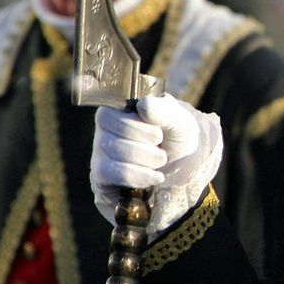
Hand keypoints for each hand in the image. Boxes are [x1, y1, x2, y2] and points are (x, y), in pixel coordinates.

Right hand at [90, 93, 222, 239]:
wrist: (184, 167)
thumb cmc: (177, 137)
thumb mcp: (180, 121)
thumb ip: (165, 111)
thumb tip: (143, 105)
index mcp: (118, 110)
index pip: (107, 115)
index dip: (135, 126)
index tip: (158, 133)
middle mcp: (104, 131)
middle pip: (110, 139)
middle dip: (145, 146)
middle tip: (161, 146)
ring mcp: (100, 155)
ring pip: (112, 159)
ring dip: (145, 161)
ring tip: (161, 160)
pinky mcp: (102, 178)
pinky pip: (109, 176)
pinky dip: (137, 176)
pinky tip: (155, 177)